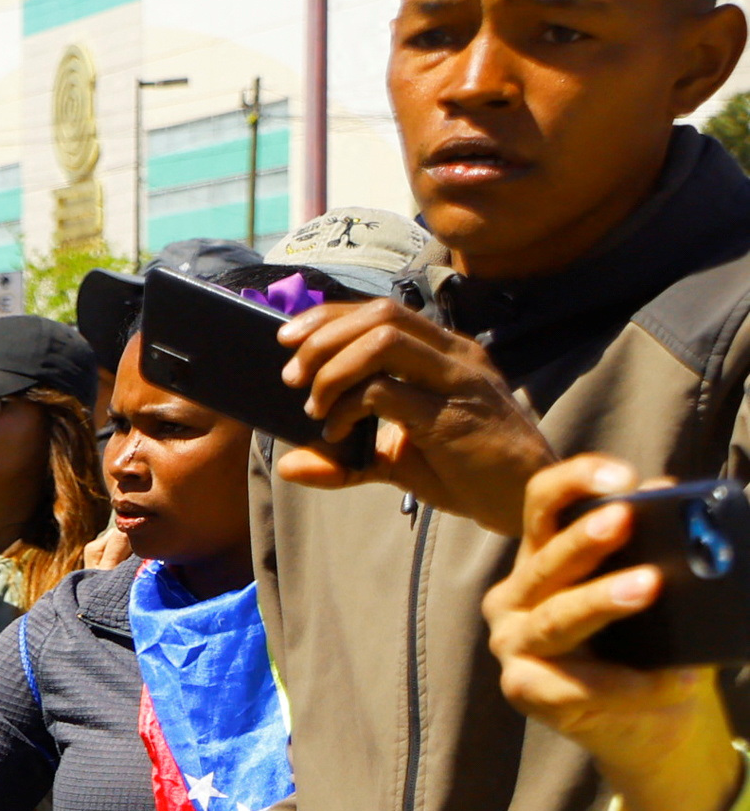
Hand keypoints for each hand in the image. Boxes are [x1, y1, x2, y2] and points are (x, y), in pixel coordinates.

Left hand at [275, 302, 550, 534]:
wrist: (524, 498)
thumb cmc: (466, 471)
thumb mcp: (395, 460)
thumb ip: (345, 458)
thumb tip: (288, 464)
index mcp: (444, 352)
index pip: (382, 311)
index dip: (329, 316)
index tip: (287, 337)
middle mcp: (454, 355)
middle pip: (379, 314)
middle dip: (322, 337)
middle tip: (291, 376)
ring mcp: (456, 380)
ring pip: (381, 341)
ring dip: (332, 369)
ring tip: (313, 405)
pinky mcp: (452, 414)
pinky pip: (385, 392)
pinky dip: (347, 408)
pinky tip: (335, 433)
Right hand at [486, 454, 745, 810]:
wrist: (653, 721)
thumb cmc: (652, 645)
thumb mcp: (658, 585)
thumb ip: (656, 544)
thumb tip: (672, 492)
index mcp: (543, 557)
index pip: (543, 503)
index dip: (576, 481)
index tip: (625, 476)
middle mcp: (517, 596)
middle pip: (546, 559)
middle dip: (586, 539)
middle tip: (626, 518)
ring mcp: (514, 644)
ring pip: (556, 617)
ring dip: (601, 600)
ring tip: (651, 585)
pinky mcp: (524, 690)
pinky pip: (573, 685)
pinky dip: (630, 683)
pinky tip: (675, 680)